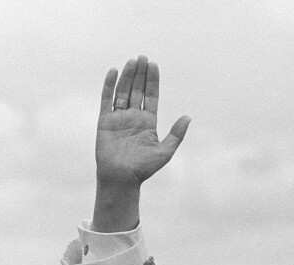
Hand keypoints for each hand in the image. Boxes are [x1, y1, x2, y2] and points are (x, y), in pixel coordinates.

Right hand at [96, 56, 190, 190]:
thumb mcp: (165, 151)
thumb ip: (176, 134)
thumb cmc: (143, 168)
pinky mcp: (105, 121)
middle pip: (137, 90)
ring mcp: (119, 118)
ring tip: (132, 61)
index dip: (152, 81)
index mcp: (148, 122)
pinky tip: (113, 72)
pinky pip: (106, 100)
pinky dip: (109, 85)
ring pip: (123, 91)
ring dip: (128, 76)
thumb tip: (188, 117)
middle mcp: (133, 117)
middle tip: (143, 57)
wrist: (121, 178)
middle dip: (141, 74)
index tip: (154, 65)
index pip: (151, 96)